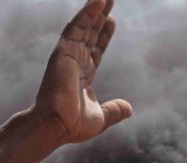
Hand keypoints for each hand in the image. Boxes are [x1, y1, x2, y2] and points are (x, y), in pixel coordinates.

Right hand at [35, 0, 132, 143]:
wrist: (57, 125)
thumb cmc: (73, 125)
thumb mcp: (101, 119)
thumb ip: (114, 111)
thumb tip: (129, 109)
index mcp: (82, 76)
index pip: (95, 50)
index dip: (104, 36)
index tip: (112, 22)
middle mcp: (75, 63)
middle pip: (90, 34)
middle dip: (100, 17)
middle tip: (109, 0)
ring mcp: (69, 55)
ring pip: (84, 26)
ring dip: (95, 10)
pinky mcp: (64, 51)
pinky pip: (77, 26)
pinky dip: (87, 13)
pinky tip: (99, 1)